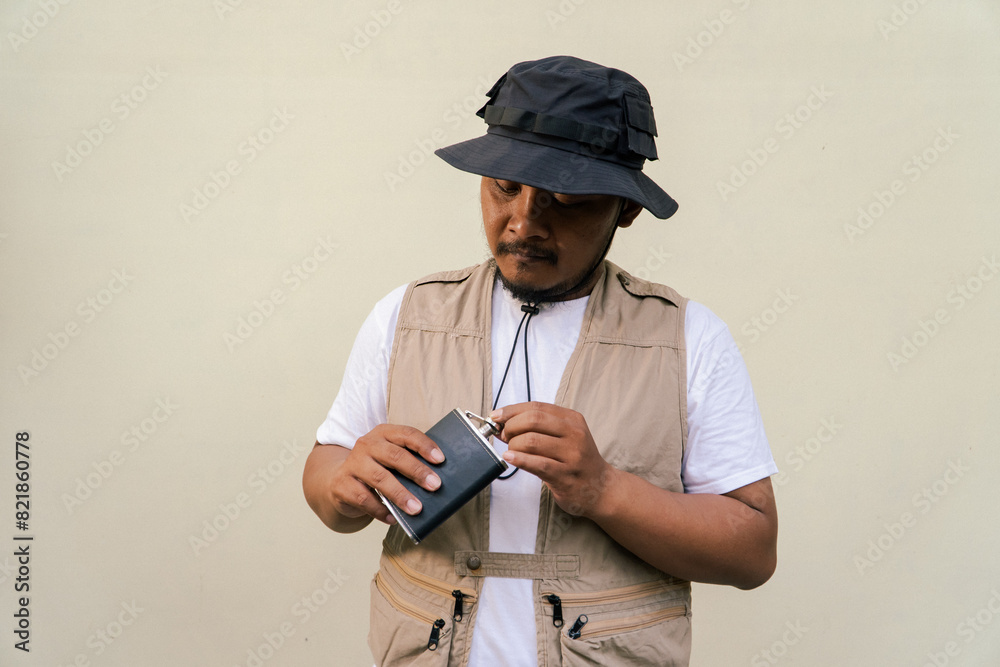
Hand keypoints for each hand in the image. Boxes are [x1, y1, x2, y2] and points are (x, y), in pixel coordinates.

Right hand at [327, 424, 444, 524]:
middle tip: (435, 486)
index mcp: (383, 433)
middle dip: (417, 471)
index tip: (440, 460)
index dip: (424, 446)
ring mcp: (352, 464)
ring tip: (417, 509)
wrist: (338, 480)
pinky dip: (380, 510)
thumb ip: (409, 462)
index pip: (406, 434)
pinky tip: (393, 519)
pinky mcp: (342, 484)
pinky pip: (364, 499)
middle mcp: (367, 444)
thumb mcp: (389, 458)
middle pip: (394, 456)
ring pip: (379, 478)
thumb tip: (436, 480)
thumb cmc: (375, 468)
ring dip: (400, 494)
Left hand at [491, 402, 612, 516]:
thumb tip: (504, 422)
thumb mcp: (566, 435)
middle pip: (533, 420)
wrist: (601, 488)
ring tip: (510, 450)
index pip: (536, 407)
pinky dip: (519, 459)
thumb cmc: (577, 460)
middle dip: (511, 426)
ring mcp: (571, 455)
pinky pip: (536, 464)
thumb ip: (540, 426)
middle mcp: (574, 434)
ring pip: (531, 441)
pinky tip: (510, 458)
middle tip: (504, 436)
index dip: (511, 410)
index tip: (497, 416)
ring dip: (513, 445)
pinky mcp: (564, 476)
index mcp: (572, 419)